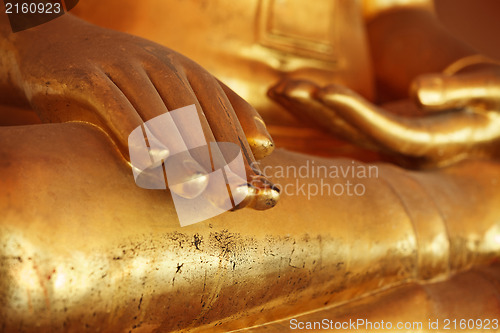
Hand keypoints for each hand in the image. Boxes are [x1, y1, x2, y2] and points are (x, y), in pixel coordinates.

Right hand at [9, 14, 278, 208]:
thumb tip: (269, 147)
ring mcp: (125, 66)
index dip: (241, 153)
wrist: (56, 46)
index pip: (224, 115)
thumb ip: (217, 120)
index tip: (255, 190)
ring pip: (160, 113)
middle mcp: (162, 66)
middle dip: (217, 160)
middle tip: (231, 198)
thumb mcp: (172, 96)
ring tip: (197, 186)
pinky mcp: (88, 74)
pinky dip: (133, 132)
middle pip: (198, 116)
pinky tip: (147, 162)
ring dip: (180, 152)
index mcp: (188, 73)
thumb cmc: (124, 85)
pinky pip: (114, 105)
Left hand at [268, 64, 499, 167]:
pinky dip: (315, 109)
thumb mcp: (491, 92)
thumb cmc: (498, 104)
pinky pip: (340, 121)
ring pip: (339, 128)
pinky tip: (290, 95)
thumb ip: (459, 91)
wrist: (493, 123)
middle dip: (317, 109)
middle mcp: (399, 146)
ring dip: (308, 110)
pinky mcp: (376, 129)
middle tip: (284, 87)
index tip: (324, 90)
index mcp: (428, 142)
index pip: (384, 129)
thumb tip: (420, 91)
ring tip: (277, 89)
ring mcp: (384, 139)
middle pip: (351, 131)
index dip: (353, 111)